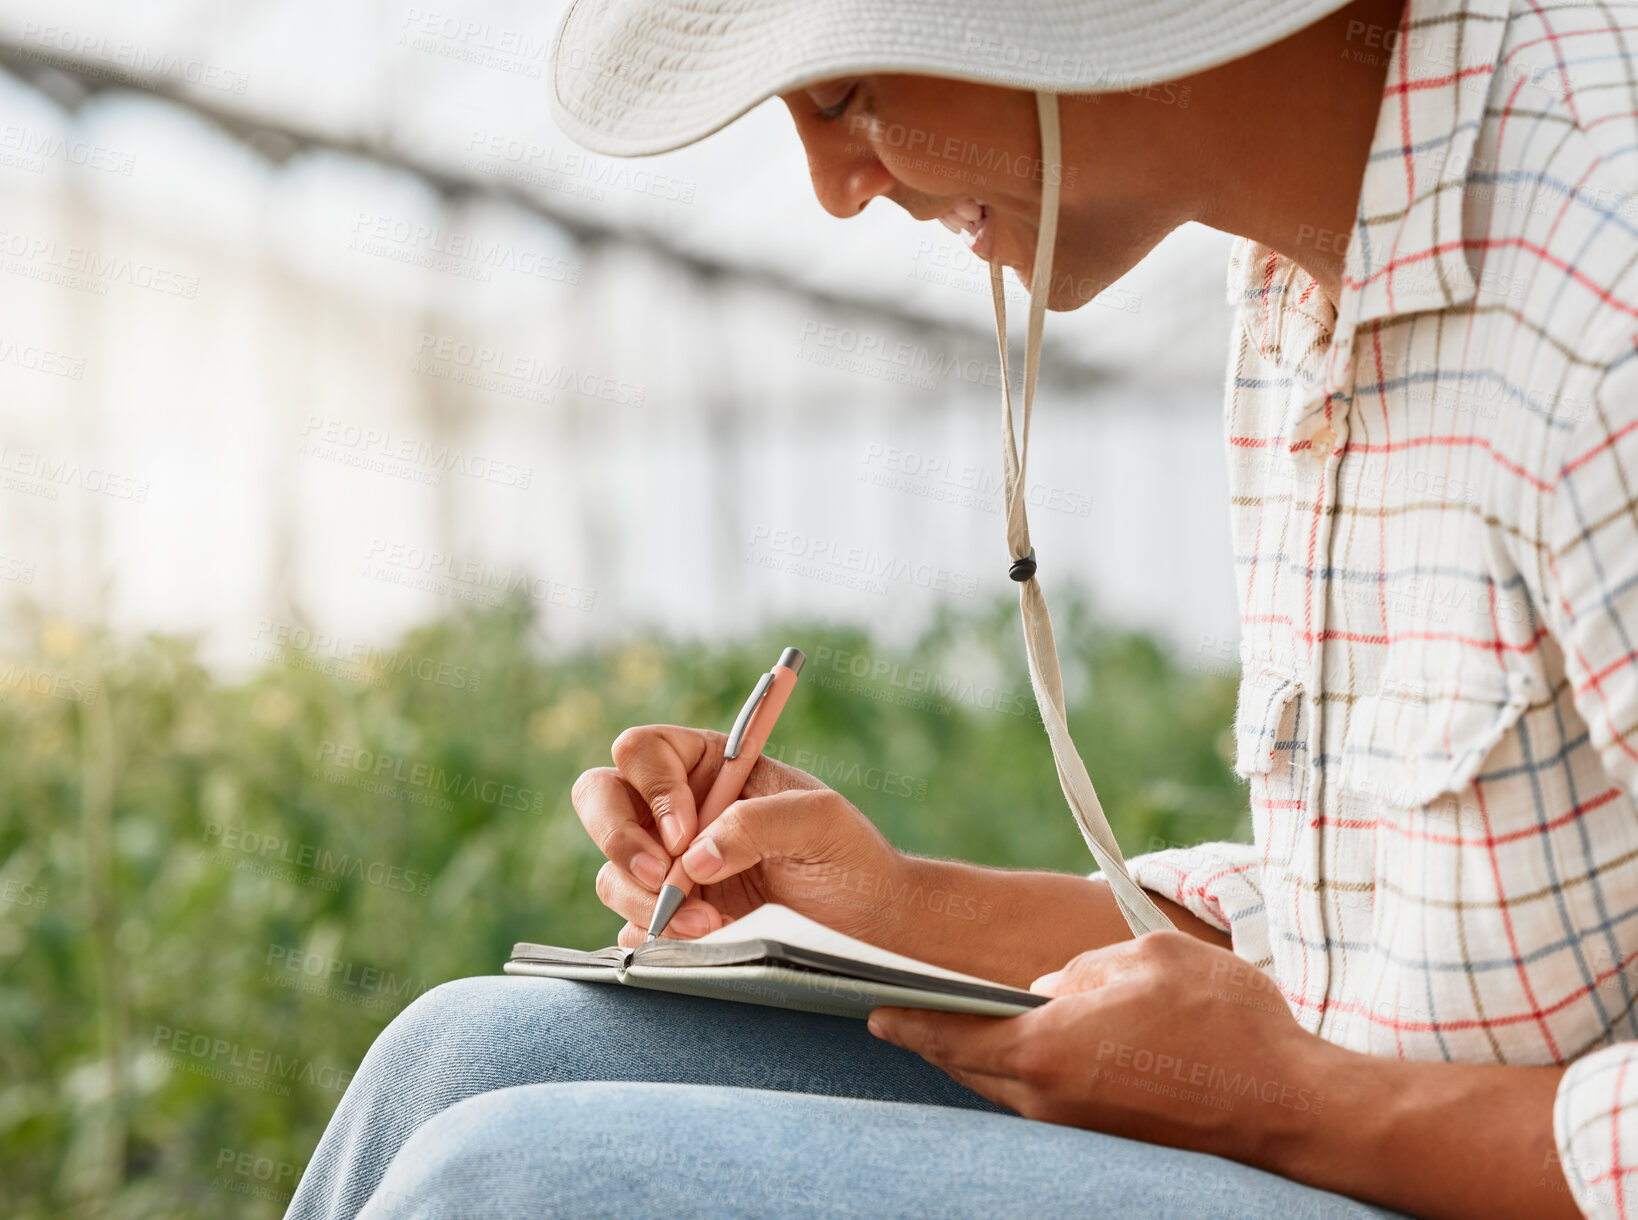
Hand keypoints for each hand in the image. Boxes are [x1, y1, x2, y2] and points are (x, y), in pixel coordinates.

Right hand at [573, 724, 906, 948]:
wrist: (866, 925)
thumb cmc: (849, 858)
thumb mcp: (820, 821)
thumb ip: (758, 822)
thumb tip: (693, 857)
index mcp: (708, 765)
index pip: (643, 751)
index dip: (653, 788)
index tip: (686, 834)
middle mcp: (677, 809)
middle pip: (599, 798)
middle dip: (619, 840)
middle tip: (662, 877)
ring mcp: (667, 865)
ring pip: (611, 871)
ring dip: (647, 902)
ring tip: (709, 925)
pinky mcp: (668, 917)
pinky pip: (628, 927)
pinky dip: (655, 939)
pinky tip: (703, 942)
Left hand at [867, 931, 1328, 1163]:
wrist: (1288, 1103)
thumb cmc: (1222, 1020)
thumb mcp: (1145, 958)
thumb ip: (1083, 968)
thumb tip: (1049, 989)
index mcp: (1048, 1046)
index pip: (954, 1033)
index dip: (909, 1020)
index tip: (872, 1010)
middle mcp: (1049, 1095)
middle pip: (969, 1066)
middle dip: (932, 1040)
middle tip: (897, 1015)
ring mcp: (1076, 1123)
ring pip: (1003, 1087)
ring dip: (975, 1059)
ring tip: (954, 1029)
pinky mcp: (1103, 1135)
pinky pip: (1038, 1101)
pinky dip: (1016, 1075)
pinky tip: (1025, 1052)